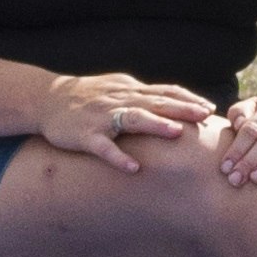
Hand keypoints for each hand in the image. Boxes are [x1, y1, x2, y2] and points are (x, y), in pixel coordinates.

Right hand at [40, 71, 216, 174]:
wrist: (46, 99)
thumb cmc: (87, 96)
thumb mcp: (117, 88)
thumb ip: (144, 95)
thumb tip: (176, 100)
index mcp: (129, 90)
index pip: (163, 91)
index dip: (187, 98)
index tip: (210, 108)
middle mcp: (118, 100)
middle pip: (154, 102)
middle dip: (181, 108)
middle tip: (204, 115)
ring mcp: (101, 117)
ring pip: (131, 118)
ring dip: (154, 124)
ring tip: (176, 132)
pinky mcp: (85, 135)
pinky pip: (103, 147)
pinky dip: (118, 157)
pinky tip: (133, 168)